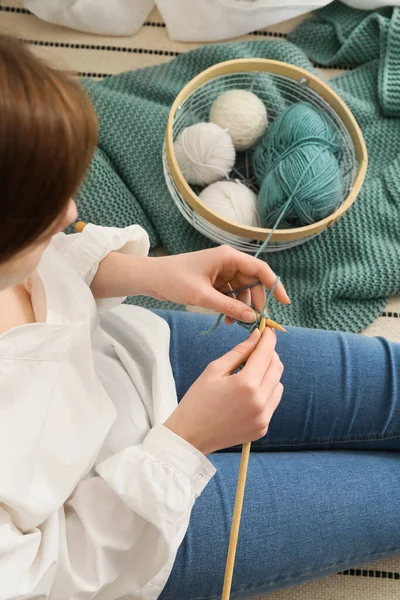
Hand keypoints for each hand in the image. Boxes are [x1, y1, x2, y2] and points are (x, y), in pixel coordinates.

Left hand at [138, 246, 289, 323]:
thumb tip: (252, 318)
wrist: (150, 278)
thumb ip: (230, 307)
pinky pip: (230, 295)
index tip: (284, 303)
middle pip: (253, 283)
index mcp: (228, 257)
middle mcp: (228, 262)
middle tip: (255, 322)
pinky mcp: (213, 282)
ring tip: (234, 324)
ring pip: (242, 291)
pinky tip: (226, 320)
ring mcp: (220, 272)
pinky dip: (231, 307)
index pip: (260, 270)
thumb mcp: (203, 296)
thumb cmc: (174, 280)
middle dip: (255, 302)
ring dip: (241, 308)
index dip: (275, 285)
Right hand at [164, 327, 283, 454]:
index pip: (266, 354)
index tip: (267, 329)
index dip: (268, 339)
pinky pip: (273, 402)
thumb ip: (239, 352)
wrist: (190, 436)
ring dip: (269, 374)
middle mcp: (259, 401)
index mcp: (246, 384)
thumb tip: (257, 336)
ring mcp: (263, 417)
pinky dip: (266, 391)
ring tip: (251, 372)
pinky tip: (250, 391)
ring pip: (278, 385)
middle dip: (270, 354)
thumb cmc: (197, 400)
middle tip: (258, 348)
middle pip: (277, 368)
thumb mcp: (214, 370)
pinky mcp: (263, 428)